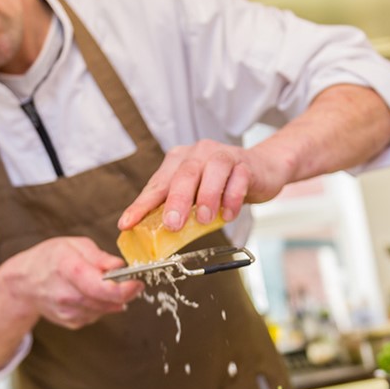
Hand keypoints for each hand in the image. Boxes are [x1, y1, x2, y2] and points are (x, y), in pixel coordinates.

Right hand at [0, 237, 142, 373]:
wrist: (23, 283)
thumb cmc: (49, 258)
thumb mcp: (74, 245)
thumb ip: (99, 257)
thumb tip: (121, 266)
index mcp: (70, 270)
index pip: (104, 288)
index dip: (127, 288)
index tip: (138, 281)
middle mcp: (68, 295)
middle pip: (109, 301)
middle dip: (125, 291)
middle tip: (130, 280)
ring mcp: (69, 312)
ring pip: (106, 309)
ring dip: (112, 298)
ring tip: (102, 282)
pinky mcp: (72, 322)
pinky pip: (97, 314)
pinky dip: (100, 304)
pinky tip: (89, 293)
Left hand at [117, 139, 292, 231]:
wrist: (262, 169)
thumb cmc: (222, 184)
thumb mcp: (195, 195)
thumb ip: (178, 208)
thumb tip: (154, 236)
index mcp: (179, 160)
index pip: (157, 184)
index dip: (141, 205)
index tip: (127, 223)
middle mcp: (198, 153)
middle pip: (184, 174)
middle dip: (176, 201)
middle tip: (173, 224)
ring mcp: (223, 155)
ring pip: (213, 171)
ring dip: (207, 197)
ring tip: (204, 219)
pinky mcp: (245, 164)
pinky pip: (238, 179)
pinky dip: (232, 198)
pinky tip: (228, 214)